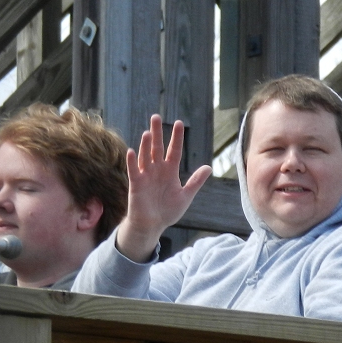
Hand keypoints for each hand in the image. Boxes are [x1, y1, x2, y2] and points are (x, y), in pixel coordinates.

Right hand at [115, 115, 211, 261]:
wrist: (152, 225)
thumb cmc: (168, 211)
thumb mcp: (186, 196)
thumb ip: (195, 181)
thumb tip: (209, 167)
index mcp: (170, 171)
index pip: (173, 150)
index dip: (176, 137)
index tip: (179, 123)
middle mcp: (157, 170)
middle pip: (157, 148)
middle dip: (157, 133)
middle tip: (156, 117)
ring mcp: (146, 175)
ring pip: (145, 156)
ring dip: (146, 145)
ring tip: (148, 132)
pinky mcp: (136, 184)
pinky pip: (134, 170)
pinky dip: (132, 161)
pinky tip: (132, 151)